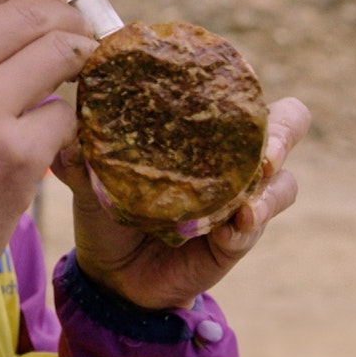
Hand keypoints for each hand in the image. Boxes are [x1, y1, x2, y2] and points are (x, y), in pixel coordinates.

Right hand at [0, 0, 97, 325]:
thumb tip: (18, 7)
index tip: (53, 0)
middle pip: (31, 10)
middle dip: (69, 20)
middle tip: (81, 40)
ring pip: (59, 53)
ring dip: (79, 64)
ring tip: (75, 82)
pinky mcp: (15, 157)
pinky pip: (66, 115)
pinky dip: (66, 127)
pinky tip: (48, 144)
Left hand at [54, 96, 311, 310]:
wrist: (108, 273)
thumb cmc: (107, 211)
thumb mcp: (91, 180)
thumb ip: (81, 158)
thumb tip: (65, 140)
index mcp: (203, 130)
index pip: (243, 93)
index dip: (244, 83)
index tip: (227, 85)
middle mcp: (233, 158)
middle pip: (289, 126)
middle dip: (282, 132)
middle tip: (264, 150)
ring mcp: (241, 199)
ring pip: (284, 182)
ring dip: (269, 187)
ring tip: (248, 200)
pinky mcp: (237, 239)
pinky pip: (254, 226)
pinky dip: (248, 224)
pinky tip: (233, 227)